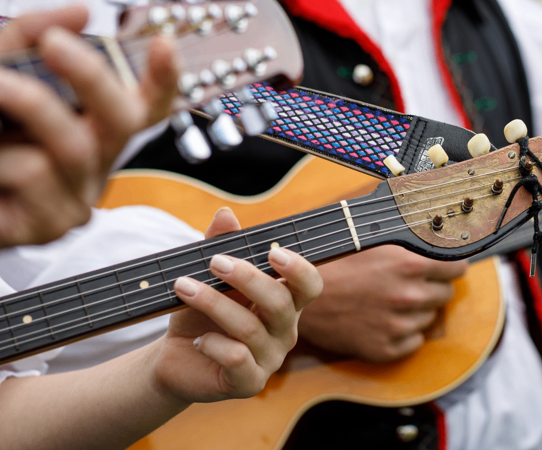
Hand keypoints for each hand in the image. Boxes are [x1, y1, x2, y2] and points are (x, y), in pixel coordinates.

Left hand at [0, 6, 177, 247]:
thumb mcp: (2, 77)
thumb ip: (26, 41)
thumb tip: (79, 12)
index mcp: (93, 125)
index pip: (146, 104)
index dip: (164, 79)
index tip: (164, 44)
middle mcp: (95, 158)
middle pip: (123, 120)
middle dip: (92, 76)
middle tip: (54, 42)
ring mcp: (76, 196)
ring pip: (73, 146)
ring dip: (26, 105)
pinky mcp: (50, 225)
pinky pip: (33, 176)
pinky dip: (0, 159)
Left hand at [150, 208, 322, 402]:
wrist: (176, 358)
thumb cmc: (200, 315)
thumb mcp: (207, 277)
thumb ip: (220, 245)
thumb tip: (226, 214)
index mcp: (285, 303)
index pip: (310, 285)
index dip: (299, 269)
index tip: (272, 251)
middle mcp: (284, 331)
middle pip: (281, 303)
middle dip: (247, 277)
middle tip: (214, 261)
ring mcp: (269, 359)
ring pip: (251, 328)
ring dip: (213, 303)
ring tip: (184, 287)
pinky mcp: (248, 383)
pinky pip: (238, 358)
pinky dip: (213, 344)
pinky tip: (197, 340)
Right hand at [299, 245, 467, 361]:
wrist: (296, 296)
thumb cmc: (333, 262)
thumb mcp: (373, 239)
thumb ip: (408, 240)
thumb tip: (439, 233)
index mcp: (408, 265)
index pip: (456, 268)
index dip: (451, 266)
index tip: (444, 266)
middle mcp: (408, 296)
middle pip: (446, 294)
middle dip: (433, 287)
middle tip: (410, 283)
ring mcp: (397, 325)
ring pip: (429, 318)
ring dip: (416, 310)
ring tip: (388, 300)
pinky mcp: (386, 349)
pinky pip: (414, 341)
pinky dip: (404, 332)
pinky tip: (383, 319)